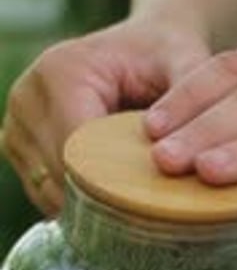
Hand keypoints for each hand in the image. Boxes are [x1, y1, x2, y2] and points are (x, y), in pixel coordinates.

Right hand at [2, 18, 208, 215]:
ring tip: (129, 210)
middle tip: (145, 222)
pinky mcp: (18, 146)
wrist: (141, 48)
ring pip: (50, 191)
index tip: (149, 212)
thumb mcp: (186, 66)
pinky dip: (77, 204)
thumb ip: (187, 105)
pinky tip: (108, 203)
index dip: (113, 188)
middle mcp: (28, 96)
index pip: (79, 152)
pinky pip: (45, 194)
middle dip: (103, 201)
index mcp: (61, 74)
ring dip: (89, 207)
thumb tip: (167, 160)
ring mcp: (16, 123)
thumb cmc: (165, 57)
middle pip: (61, 175)